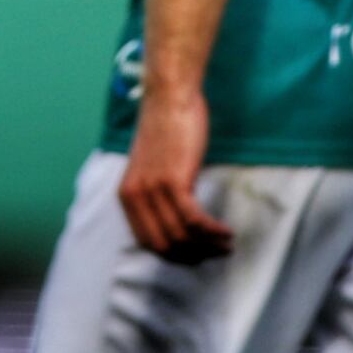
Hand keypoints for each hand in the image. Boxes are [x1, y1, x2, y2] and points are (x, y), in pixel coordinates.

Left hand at [118, 91, 232, 265]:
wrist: (170, 96)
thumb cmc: (165, 127)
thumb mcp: (151, 167)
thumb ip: (156, 194)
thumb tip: (177, 223)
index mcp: (126, 196)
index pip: (147, 242)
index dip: (173, 255)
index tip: (194, 255)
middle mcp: (136, 197)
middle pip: (164, 245)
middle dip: (192, 256)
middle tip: (214, 254)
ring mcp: (153, 190)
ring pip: (181, 236)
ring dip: (207, 245)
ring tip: (225, 244)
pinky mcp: (174, 181)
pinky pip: (194, 220)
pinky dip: (212, 231)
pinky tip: (225, 231)